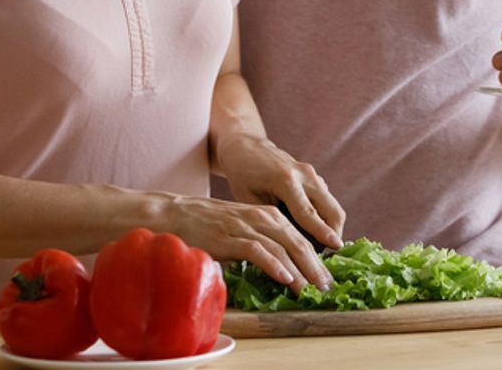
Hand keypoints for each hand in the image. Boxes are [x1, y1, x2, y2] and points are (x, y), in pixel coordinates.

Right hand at [158, 192, 334, 294]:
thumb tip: (280, 266)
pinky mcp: (231, 237)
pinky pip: (258, 251)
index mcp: (266, 214)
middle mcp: (261, 217)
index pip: (299, 236)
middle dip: (314, 265)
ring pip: (282, 247)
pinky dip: (275, 265)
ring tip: (311, 287)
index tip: (325, 276)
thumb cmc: (207, 223)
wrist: (175, 213)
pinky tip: (286, 278)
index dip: (315, 257)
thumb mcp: (241, 226)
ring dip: (300, 269)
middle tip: (326, 285)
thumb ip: (260, 240)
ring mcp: (246, 226)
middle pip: (297, 241)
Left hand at [215, 131, 344, 249]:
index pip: (308, 212)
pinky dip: (326, 218)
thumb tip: (281, 251)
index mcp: (285, 179)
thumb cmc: (243, 176)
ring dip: (331, 228)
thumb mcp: (249, 200)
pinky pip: (326, 200)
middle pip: (331, 208)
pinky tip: (315, 236)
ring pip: (333, 205)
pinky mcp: (314, 176)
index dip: (322, 232)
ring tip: (322, 252)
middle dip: (334, 234)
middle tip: (329, 258)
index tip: (336, 247)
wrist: (247, 147)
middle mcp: (304, 174)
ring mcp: (311, 173)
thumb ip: (268, 221)